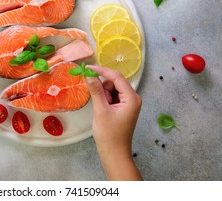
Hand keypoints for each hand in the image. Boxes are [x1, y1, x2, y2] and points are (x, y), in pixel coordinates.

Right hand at [86, 65, 141, 179]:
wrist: (114, 153)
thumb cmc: (109, 135)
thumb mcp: (101, 110)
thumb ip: (96, 90)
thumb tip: (89, 75)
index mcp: (131, 98)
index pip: (117, 77)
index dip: (102, 70)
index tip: (88, 68)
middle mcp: (133, 98)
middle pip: (115, 82)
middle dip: (103, 88)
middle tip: (98, 102)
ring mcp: (129, 103)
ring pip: (112, 88)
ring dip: (103, 94)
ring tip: (102, 109)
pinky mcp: (123, 107)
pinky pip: (112, 96)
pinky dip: (105, 99)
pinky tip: (103, 110)